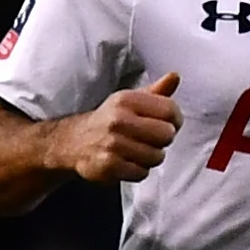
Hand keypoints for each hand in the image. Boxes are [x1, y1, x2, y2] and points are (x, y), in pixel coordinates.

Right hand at [57, 72, 181, 181]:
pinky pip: (142, 173)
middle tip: (149, 139)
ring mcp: (112, 143)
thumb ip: (156, 91)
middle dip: (163, 140)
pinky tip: (126, 162)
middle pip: (167, 135)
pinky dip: (138, 171)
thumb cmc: (111, 120)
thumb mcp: (130, 101)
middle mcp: (117, 119)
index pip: (170, 110)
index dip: (176, 120)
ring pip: (157, 157)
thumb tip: (175, 76)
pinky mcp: (108, 165)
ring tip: (136, 151)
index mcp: (125, 100)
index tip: (168, 124)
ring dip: (151, 158)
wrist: (73, 141)